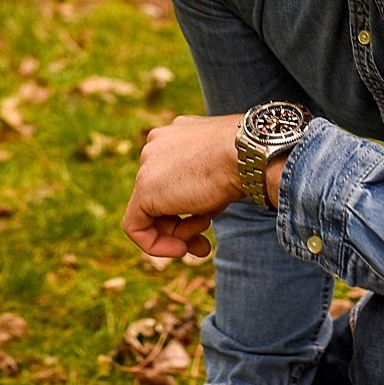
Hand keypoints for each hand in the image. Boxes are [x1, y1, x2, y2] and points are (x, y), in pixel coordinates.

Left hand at [123, 115, 245, 258]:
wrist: (248, 153)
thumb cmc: (245, 160)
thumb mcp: (223, 170)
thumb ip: (204, 184)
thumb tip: (200, 210)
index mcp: (176, 135)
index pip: (174, 179)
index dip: (190, 208)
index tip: (208, 223)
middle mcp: (157, 145)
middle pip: (162, 197)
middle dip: (183, 227)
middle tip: (204, 246)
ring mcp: (148, 165)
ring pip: (152, 212)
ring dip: (180, 234)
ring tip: (204, 235)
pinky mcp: (144, 189)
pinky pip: (135, 226)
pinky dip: (155, 244)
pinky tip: (180, 250)